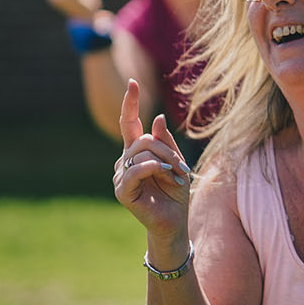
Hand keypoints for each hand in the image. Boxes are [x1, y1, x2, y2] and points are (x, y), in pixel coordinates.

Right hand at [114, 79, 191, 239]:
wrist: (175, 222)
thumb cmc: (175, 191)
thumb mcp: (176, 161)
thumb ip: (166, 141)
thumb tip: (157, 117)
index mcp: (137, 151)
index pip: (129, 123)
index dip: (130, 103)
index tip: (133, 82)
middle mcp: (125, 160)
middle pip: (144, 139)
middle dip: (167, 149)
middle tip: (182, 167)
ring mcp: (121, 175)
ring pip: (142, 152)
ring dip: (165, 161)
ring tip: (176, 176)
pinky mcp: (122, 190)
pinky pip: (135, 170)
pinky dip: (152, 168)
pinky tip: (162, 173)